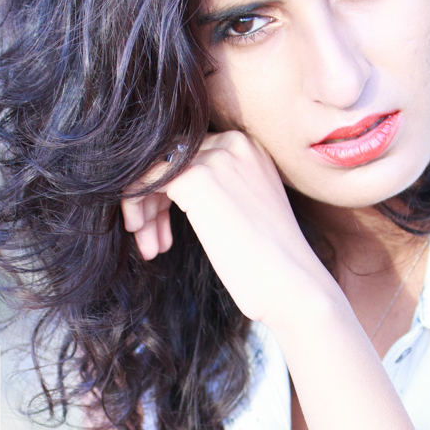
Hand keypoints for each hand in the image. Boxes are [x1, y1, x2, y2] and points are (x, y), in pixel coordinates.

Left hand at [121, 131, 334, 327]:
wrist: (292, 286)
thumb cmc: (269, 263)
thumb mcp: (243, 211)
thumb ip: (217, 191)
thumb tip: (170, 191)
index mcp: (249, 149)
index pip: (189, 156)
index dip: (168, 192)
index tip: (164, 230)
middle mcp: (235, 143)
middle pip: (169, 160)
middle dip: (152, 201)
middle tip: (150, 240)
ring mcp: (217, 158)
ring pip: (154, 169)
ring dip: (143, 208)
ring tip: (147, 247)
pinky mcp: (198, 179)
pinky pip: (147, 180)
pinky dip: (137, 207)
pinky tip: (147, 241)